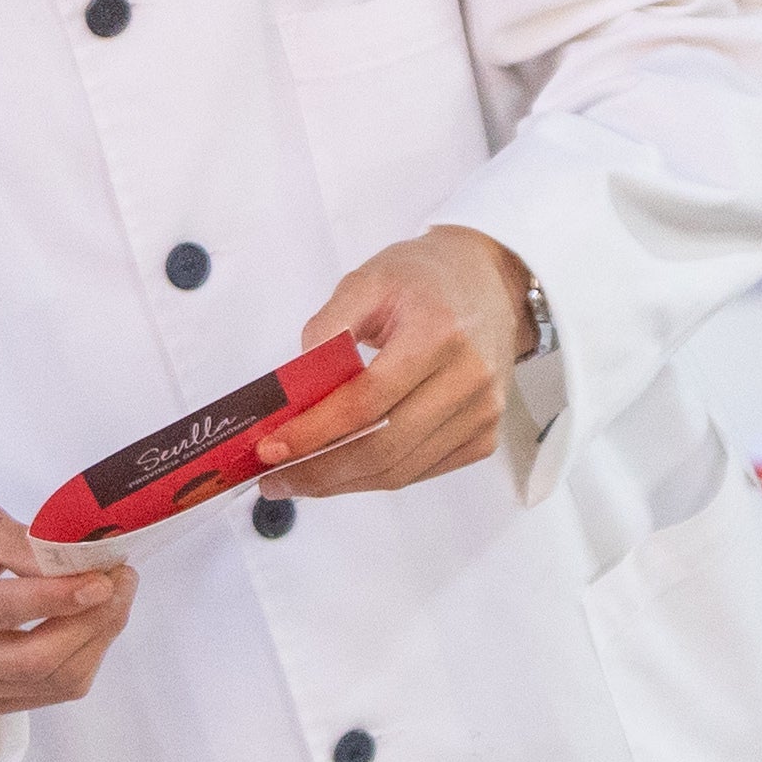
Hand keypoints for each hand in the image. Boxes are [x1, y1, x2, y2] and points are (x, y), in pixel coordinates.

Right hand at [0, 491, 136, 713]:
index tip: (104, 577)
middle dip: (91, 621)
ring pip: (53, 681)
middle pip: (34, 660)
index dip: (59, 597)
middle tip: (122, 579)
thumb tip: (84, 565)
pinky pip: (52, 689)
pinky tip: (93, 620)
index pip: (2, 611)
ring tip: (116, 594)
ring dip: (97, 639)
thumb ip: (24, 545)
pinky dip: (85, 655)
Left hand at [250, 227, 535, 499]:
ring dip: (342, 482)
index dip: (315, 431)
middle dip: (320, 470)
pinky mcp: (485, 435)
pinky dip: (376, 477)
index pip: (367, 400)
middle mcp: (469, 378)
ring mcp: (483, 413)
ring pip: (401, 470)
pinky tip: (341, 472)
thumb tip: (295, 393)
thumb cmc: (423, 279)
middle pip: (384, 447)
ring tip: (298, 480)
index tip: (270, 448)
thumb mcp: (366, 281)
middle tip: (274, 478)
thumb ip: (327, 330)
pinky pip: (421, 472)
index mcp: (438, 332)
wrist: (490, 283)